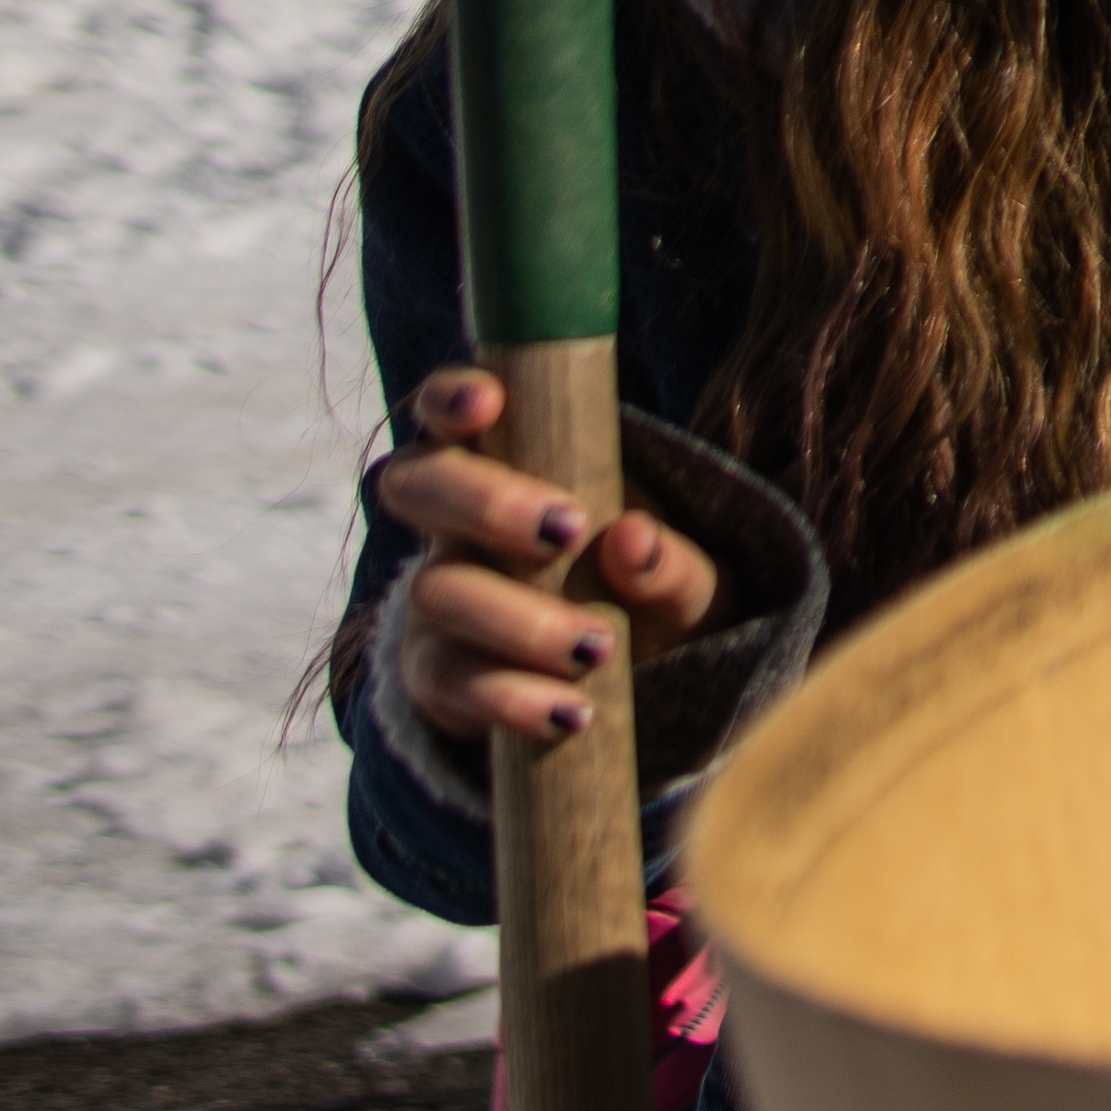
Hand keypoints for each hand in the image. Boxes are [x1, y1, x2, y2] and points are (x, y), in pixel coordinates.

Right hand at [375, 365, 721, 747]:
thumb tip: (632, 538)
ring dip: (515, 618)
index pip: (454, 414)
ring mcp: (440, 601)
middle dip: (481, 502)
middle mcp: (458, 527)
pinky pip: (450, 682)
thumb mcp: (696, 584)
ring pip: (436, 591)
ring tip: (597, 646)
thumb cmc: (665, 601)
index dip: (453, 396)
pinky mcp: (440, 678)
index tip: (487, 403)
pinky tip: (567, 713)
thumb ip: (675, 563)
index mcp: (513, 470)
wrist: (649, 694)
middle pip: (414, 484)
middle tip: (562, 529)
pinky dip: (509, 698)